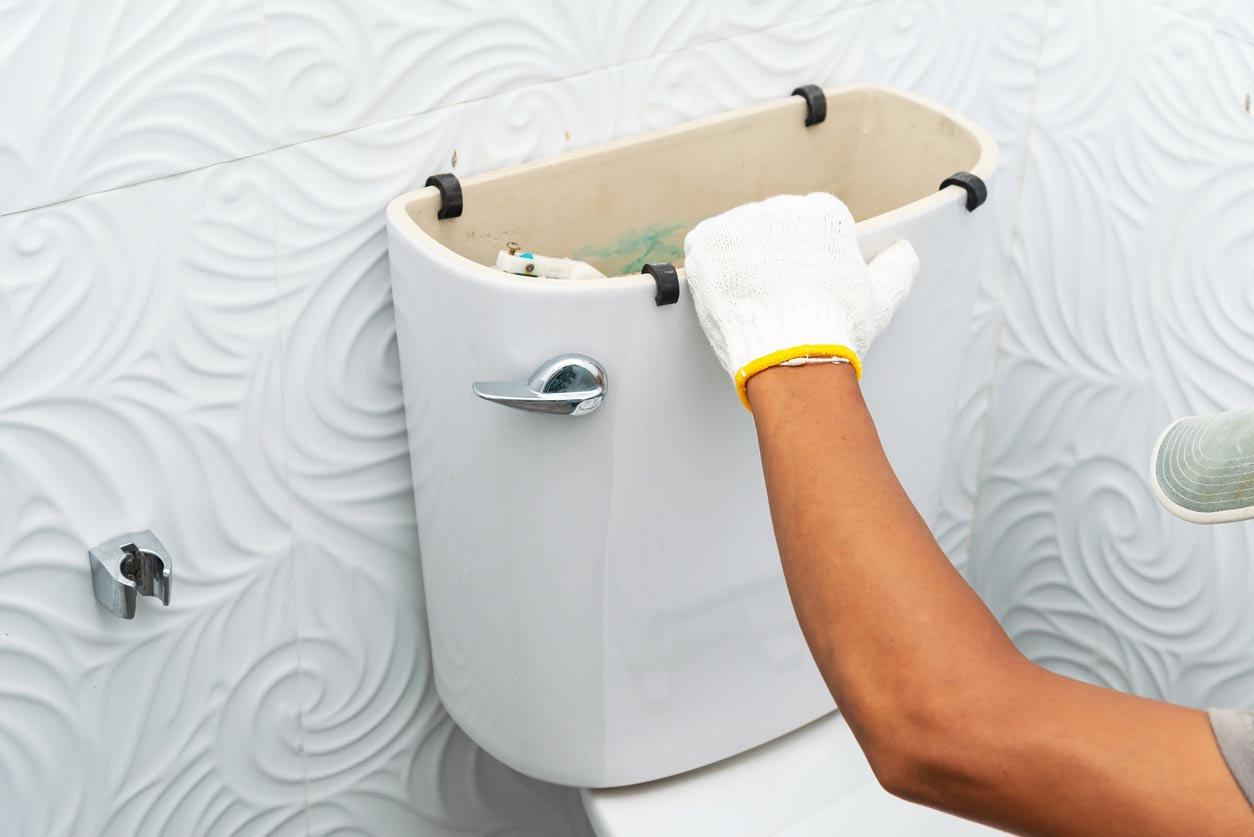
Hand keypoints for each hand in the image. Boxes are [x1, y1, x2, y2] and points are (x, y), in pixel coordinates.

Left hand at [681, 192, 919, 409]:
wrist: (792, 352)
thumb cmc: (837, 329)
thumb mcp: (880, 299)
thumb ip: (895, 269)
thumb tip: (905, 252)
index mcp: (824, 214)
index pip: (808, 225)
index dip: (800, 259)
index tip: (798, 283)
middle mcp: (784, 208)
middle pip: (770, 229)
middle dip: (767, 258)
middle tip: (771, 298)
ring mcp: (743, 222)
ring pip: (736, 238)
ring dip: (737, 263)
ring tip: (748, 300)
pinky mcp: (710, 240)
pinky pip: (703, 247)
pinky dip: (709, 268)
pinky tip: (724, 292)